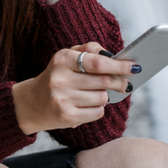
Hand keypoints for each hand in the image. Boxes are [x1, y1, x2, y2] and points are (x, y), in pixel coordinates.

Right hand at [12, 42, 136, 134]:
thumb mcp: (67, 56)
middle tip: (126, 83)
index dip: (119, 65)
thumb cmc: (57, 75)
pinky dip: (98, 108)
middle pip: (104, 81)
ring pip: (102, 98)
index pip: (98, 62)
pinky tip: (88, 104)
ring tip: (95, 93)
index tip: (135, 66)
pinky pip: (97, 112)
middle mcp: (60, 79)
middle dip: (120, 82)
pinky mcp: (67, 117)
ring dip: (105, 96)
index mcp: (62, 59)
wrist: (32, 103)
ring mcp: (63, 100)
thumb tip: (113, 56)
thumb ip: (89, 50)